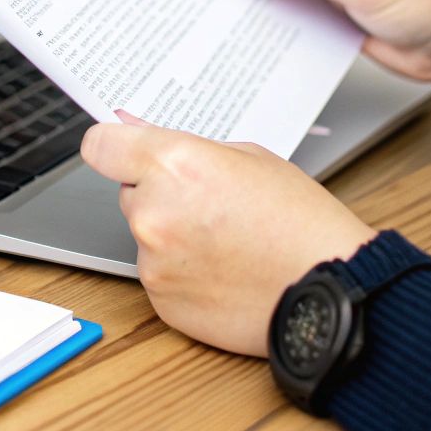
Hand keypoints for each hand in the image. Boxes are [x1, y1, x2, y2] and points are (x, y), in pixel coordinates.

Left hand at [83, 114, 375, 355]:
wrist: (330, 290)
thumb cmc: (301, 223)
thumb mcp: (251, 159)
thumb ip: (185, 146)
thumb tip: (133, 128)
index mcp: (175, 165)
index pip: (99, 145)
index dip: (112, 146)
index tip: (120, 150)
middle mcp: (154, 213)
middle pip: (129, 192)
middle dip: (158, 194)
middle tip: (210, 205)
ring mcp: (154, 261)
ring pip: (145, 235)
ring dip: (171, 235)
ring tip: (226, 243)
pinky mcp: (161, 301)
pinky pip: (157, 274)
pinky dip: (180, 272)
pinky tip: (222, 272)